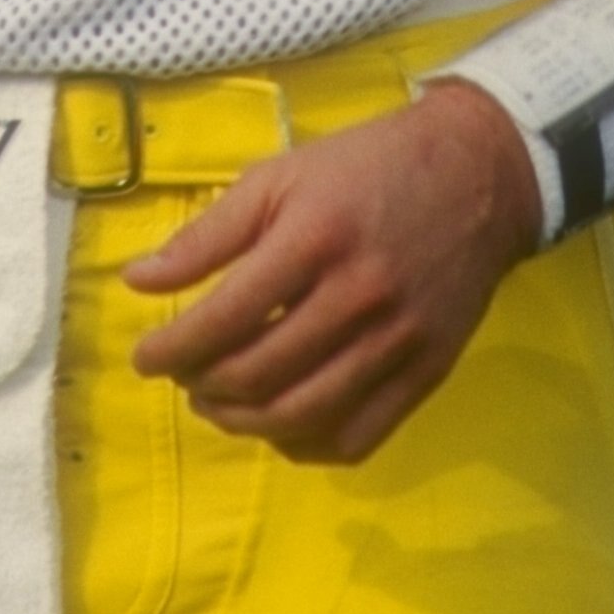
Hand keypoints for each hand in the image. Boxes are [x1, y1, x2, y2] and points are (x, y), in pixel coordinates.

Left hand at [123, 83, 539, 465]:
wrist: (476, 175)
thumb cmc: (363, 168)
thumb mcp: (280, 176)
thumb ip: (207, 233)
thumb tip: (137, 282)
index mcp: (314, 236)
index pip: (226, 317)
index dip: (173, 348)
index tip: (144, 357)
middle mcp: (358, 296)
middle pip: (260, 374)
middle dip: (202, 386)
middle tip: (183, 377)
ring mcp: (398, 341)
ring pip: (303, 415)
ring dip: (243, 422)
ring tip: (218, 404)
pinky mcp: (428, 372)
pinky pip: (358, 437)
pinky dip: (305, 446)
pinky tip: (279, 424)